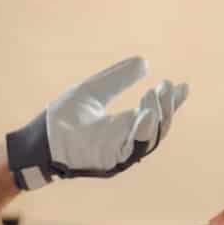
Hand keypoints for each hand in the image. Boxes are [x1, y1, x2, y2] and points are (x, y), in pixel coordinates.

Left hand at [6, 56, 188, 190]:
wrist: (41, 138)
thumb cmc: (63, 118)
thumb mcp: (95, 90)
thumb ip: (118, 78)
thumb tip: (144, 62)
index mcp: (124, 126)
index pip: (155, 113)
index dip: (171, 101)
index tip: (182, 85)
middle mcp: (126, 140)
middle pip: (159, 127)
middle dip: (168, 107)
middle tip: (169, 86)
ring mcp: (121, 152)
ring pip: (151, 138)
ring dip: (159, 115)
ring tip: (158, 93)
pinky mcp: (112, 162)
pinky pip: (134, 148)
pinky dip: (143, 130)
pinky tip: (146, 112)